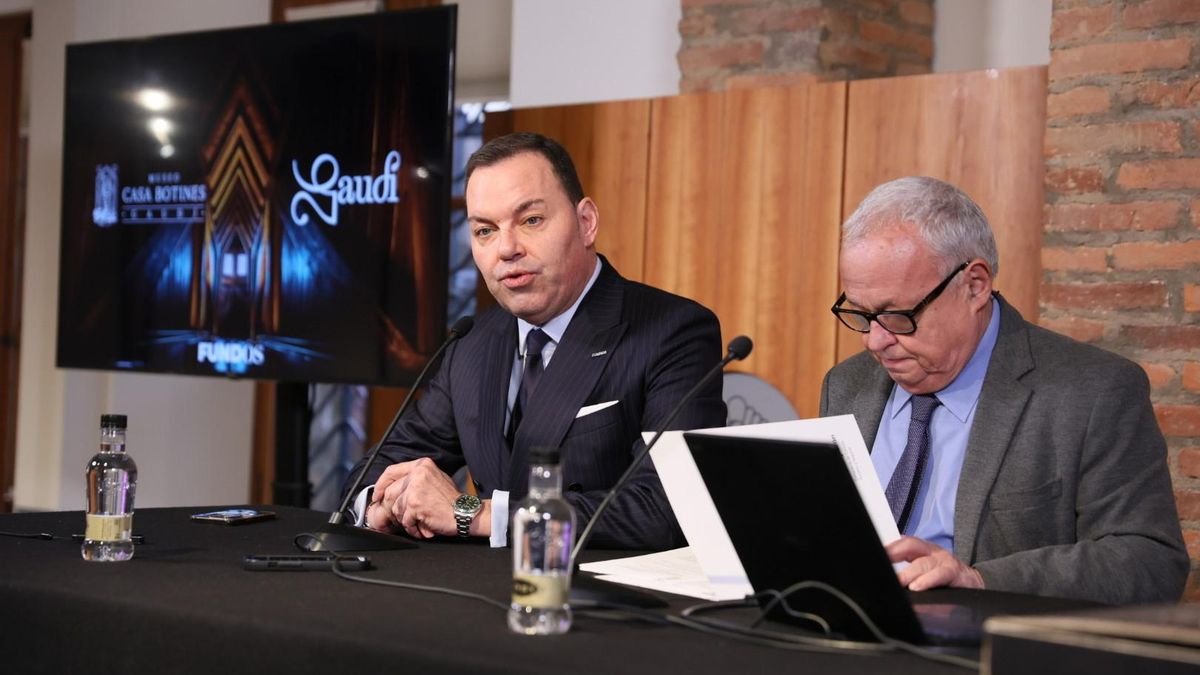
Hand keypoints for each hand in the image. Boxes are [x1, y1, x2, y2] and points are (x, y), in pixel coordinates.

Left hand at [365, 458, 489, 538]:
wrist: (465, 513)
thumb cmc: (451, 500)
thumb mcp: (435, 479)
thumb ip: (415, 479)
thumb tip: (392, 488)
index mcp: (422, 465)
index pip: (392, 471)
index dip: (381, 485)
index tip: (378, 496)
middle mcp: (418, 473)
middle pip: (391, 492)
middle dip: (393, 508)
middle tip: (402, 517)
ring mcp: (415, 488)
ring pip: (396, 508)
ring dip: (405, 519)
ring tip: (419, 521)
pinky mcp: (415, 504)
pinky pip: (404, 519)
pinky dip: (412, 527)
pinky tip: (423, 526)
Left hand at [886, 536, 983, 590]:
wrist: (974, 583)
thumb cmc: (945, 577)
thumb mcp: (926, 570)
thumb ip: (909, 570)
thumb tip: (886, 576)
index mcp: (923, 549)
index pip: (902, 542)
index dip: (888, 548)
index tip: (873, 554)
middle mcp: (933, 552)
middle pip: (911, 545)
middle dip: (895, 552)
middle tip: (881, 562)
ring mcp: (944, 561)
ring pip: (924, 563)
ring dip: (909, 573)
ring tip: (899, 581)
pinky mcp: (955, 574)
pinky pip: (941, 575)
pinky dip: (928, 581)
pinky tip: (917, 587)